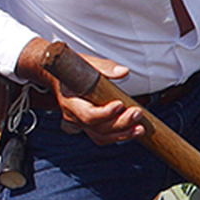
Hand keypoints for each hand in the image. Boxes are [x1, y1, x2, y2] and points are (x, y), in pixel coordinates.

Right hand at [15, 38, 143, 144]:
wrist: (59, 76)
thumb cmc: (73, 68)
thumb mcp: (87, 62)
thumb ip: (105, 67)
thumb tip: (123, 72)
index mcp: (70, 100)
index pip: (87, 114)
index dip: (104, 113)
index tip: (120, 104)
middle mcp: (73, 116)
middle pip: (97, 128)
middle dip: (120, 123)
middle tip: (137, 113)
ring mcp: (80, 123)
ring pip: (101, 136)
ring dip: (123, 134)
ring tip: (140, 128)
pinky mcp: (88, 127)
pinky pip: (103, 137)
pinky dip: (119, 136)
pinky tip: (133, 131)